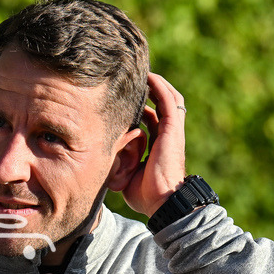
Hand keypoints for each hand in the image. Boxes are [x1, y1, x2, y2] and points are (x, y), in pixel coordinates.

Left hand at [109, 73, 186, 216]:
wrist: (163, 201)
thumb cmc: (145, 194)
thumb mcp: (126, 175)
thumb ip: (117, 163)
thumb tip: (101, 159)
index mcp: (158, 145)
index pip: (151, 120)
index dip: (140, 108)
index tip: (124, 100)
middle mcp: (167, 135)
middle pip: (161, 105)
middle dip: (149, 91)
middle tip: (133, 80)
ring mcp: (172, 131)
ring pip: (168, 98)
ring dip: (155, 84)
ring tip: (141, 72)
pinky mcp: (172, 129)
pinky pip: (168, 100)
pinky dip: (159, 86)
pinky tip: (148, 76)